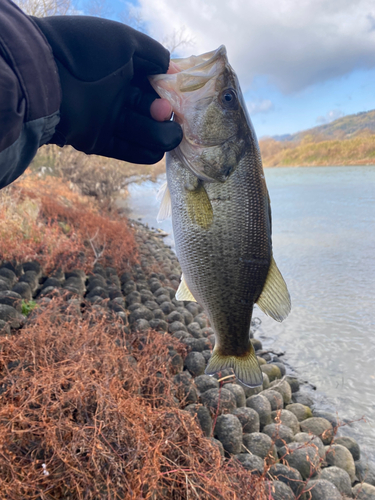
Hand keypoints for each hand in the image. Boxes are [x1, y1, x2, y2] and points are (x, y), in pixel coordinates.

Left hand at [31, 16, 181, 163]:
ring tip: (169, 134)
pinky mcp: (97, 142)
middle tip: (165, 112)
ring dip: (160, 135)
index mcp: (123, 70)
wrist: (45, 77)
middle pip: (151, 111)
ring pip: (143, 133)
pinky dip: (144, 153)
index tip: (177, 96)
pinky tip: (158, 150)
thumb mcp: (125, 41)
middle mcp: (116, 95)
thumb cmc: (86, 53)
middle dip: (164, 114)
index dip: (169, 92)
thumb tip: (174, 71)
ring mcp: (106, 120)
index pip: (155, 85)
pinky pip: (126, 151)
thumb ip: (154, 54)